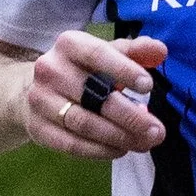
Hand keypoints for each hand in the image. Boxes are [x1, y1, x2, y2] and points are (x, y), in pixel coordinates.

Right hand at [16, 32, 167, 160]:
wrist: (35, 91)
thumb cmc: (81, 70)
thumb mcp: (107, 54)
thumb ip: (134, 51)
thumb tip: (160, 51)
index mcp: (69, 44)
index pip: (98, 54)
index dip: (124, 70)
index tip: (148, 87)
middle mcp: (50, 69)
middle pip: (94, 96)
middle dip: (130, 116)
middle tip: (157, 131)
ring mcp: (40, 100)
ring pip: (84, 123)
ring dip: (119, 137)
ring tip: (144, 143)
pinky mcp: (37, 127)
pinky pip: (71, 144)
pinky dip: (99, 151)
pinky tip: (120, 150)